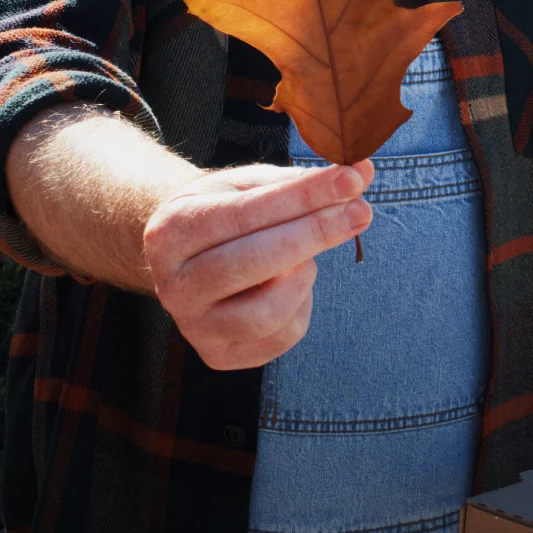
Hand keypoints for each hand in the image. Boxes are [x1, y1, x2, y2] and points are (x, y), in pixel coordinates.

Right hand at [143, 158, 373, 369]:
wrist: (187, 257)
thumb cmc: (223, 212)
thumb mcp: (246, 185)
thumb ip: (297, 182)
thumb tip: (357, 177)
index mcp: (171, 232)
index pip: (246, 213)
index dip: (304, 196)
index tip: (350, 180)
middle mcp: (174, 286)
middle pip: (256, 263)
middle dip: (316, 233)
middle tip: (361, 210)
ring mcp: (194, 327)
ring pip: (269, 311)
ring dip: (303, 276)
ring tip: (304, 257)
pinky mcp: (219, 356)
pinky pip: (280, 338)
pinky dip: (300, 305)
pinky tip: (290, 284)